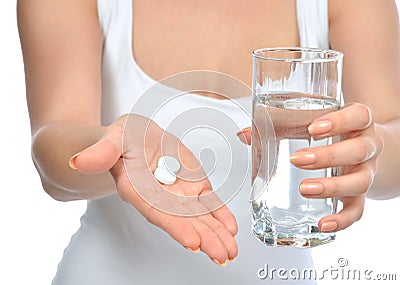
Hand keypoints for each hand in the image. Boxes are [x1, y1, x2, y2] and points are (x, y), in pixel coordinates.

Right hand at [70, 114, 237, 265]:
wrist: (139, 138)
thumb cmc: (124, 140)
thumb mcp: (112, 138)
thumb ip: (100, 152)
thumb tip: (79, 160)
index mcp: (138, 190)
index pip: (157, 212)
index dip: (175, 226)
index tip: (192, 241)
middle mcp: (160, 198)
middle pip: (183, 221)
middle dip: (204, 238)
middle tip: (221, 253)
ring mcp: (179, 194)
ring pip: (200, 217)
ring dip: (216, 233)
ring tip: (230, 249)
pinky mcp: (193, 186)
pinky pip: (209, 202)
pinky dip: (220, 215)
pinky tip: (231, 228)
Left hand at [237, 103, 383, 231]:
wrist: (361, 149)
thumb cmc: (331, 133)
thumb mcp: (311, 123)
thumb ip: (279, 125)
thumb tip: (244, 134)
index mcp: (356, 122)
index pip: (358, 116)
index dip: (340, 121)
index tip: (313, 128)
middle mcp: (366, 146)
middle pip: (358, 150)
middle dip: (327, 156)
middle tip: (297, 160)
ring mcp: (365, 172)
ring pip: (360, 181)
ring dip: (332, 187)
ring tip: (304, 189)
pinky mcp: (360, 195)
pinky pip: (357, 210)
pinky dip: (341, 220)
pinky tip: (323, 223)